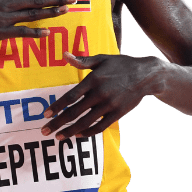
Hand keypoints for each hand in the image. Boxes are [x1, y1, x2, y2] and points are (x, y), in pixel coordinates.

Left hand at [41, 52, 157, 138]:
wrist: (146, 75)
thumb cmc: (121, 65)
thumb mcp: (101, 59)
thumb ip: (82, 60)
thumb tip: (64, 55)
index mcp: (93, 79)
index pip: (71, 96)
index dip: (57, 106)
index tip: (46, 114)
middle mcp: (99, 94)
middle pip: (74, 112)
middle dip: (58, 123)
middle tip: (45, 131)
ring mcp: (109, 106)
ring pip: (85, 123)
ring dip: (70, 131)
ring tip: (58, 137)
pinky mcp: (117, 114)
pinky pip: (99, 127)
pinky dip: (88, 133)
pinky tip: (78, 135)